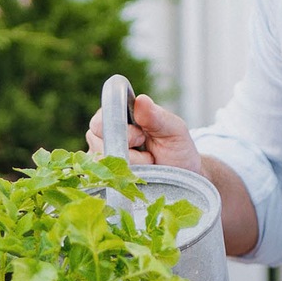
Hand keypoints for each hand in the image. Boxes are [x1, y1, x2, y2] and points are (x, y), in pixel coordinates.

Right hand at [87, 92, 205, 175]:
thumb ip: (156, 116)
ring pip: (104, 165)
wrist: (182, 178)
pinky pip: (107, 180)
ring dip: (131, 167)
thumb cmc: (177, 149)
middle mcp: (104, 136)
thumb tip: (141, 100)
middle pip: (99, 145)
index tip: (141, 137)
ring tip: (148, 164)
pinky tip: (140, 175)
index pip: (99, 121)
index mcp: (118, 116)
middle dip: (127, 152)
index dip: (119, 131)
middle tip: (149, 154)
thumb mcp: (173, 130)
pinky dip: (126, 180)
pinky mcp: (106, 178)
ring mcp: (102, 158)